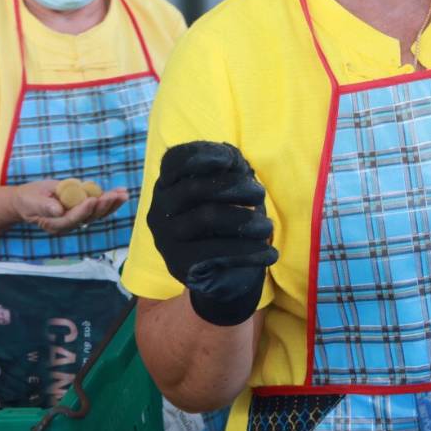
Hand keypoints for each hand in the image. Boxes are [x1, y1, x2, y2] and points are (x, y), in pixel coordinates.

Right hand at [12, 179, 129, 235]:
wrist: (29, 200)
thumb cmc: (28, 201)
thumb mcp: (31, 202)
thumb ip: (44, 206)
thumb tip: (58, 210)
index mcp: (56, 224)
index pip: (73, 219)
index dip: (84, 210)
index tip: (93, 200)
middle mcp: (70, 223)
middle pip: (90, 217)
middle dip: (103, 206)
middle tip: (113, 196)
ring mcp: (78, 216)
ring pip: (98, 213)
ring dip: (112, 204)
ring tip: (123, 194)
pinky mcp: (84, 208)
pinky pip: (99, 205)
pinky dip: (111, 199)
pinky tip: (122, 192)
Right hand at [147, 141, 276, 326]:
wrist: (227, 275)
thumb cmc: (231, 222)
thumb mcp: (234, 189)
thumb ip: (230, 168)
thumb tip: (229, 159)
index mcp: (169, 185)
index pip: (175, 161)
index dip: (200, 155)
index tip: (230, 160)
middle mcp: (160, 209)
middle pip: (194, 188)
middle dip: (235, 186)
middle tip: (260, 194)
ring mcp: (166, 238)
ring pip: (206, 217)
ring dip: (246, 219)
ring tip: (267, 227)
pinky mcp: (179, 265)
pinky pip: (215, 252)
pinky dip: (249, 250)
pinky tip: (270, 253)